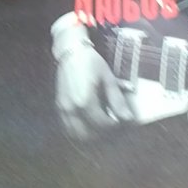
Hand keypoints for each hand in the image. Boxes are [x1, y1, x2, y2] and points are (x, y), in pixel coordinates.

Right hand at [52, 14, 133, 138]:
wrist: (71, 52)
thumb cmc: (91, 62)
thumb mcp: (108, 79)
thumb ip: (117, 100)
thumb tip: (128, 118)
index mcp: (85, 101)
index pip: (103, 125)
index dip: (115, 126)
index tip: (122, 121)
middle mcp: (71, 108)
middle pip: (89, 134)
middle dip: (103, 134)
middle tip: (114, 127)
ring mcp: (63, 109)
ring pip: (76, 134)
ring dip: (90, 136)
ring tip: (103, 128)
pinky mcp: (59, 107)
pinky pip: (68, 128)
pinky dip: (79, 131)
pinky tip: (89, 126)